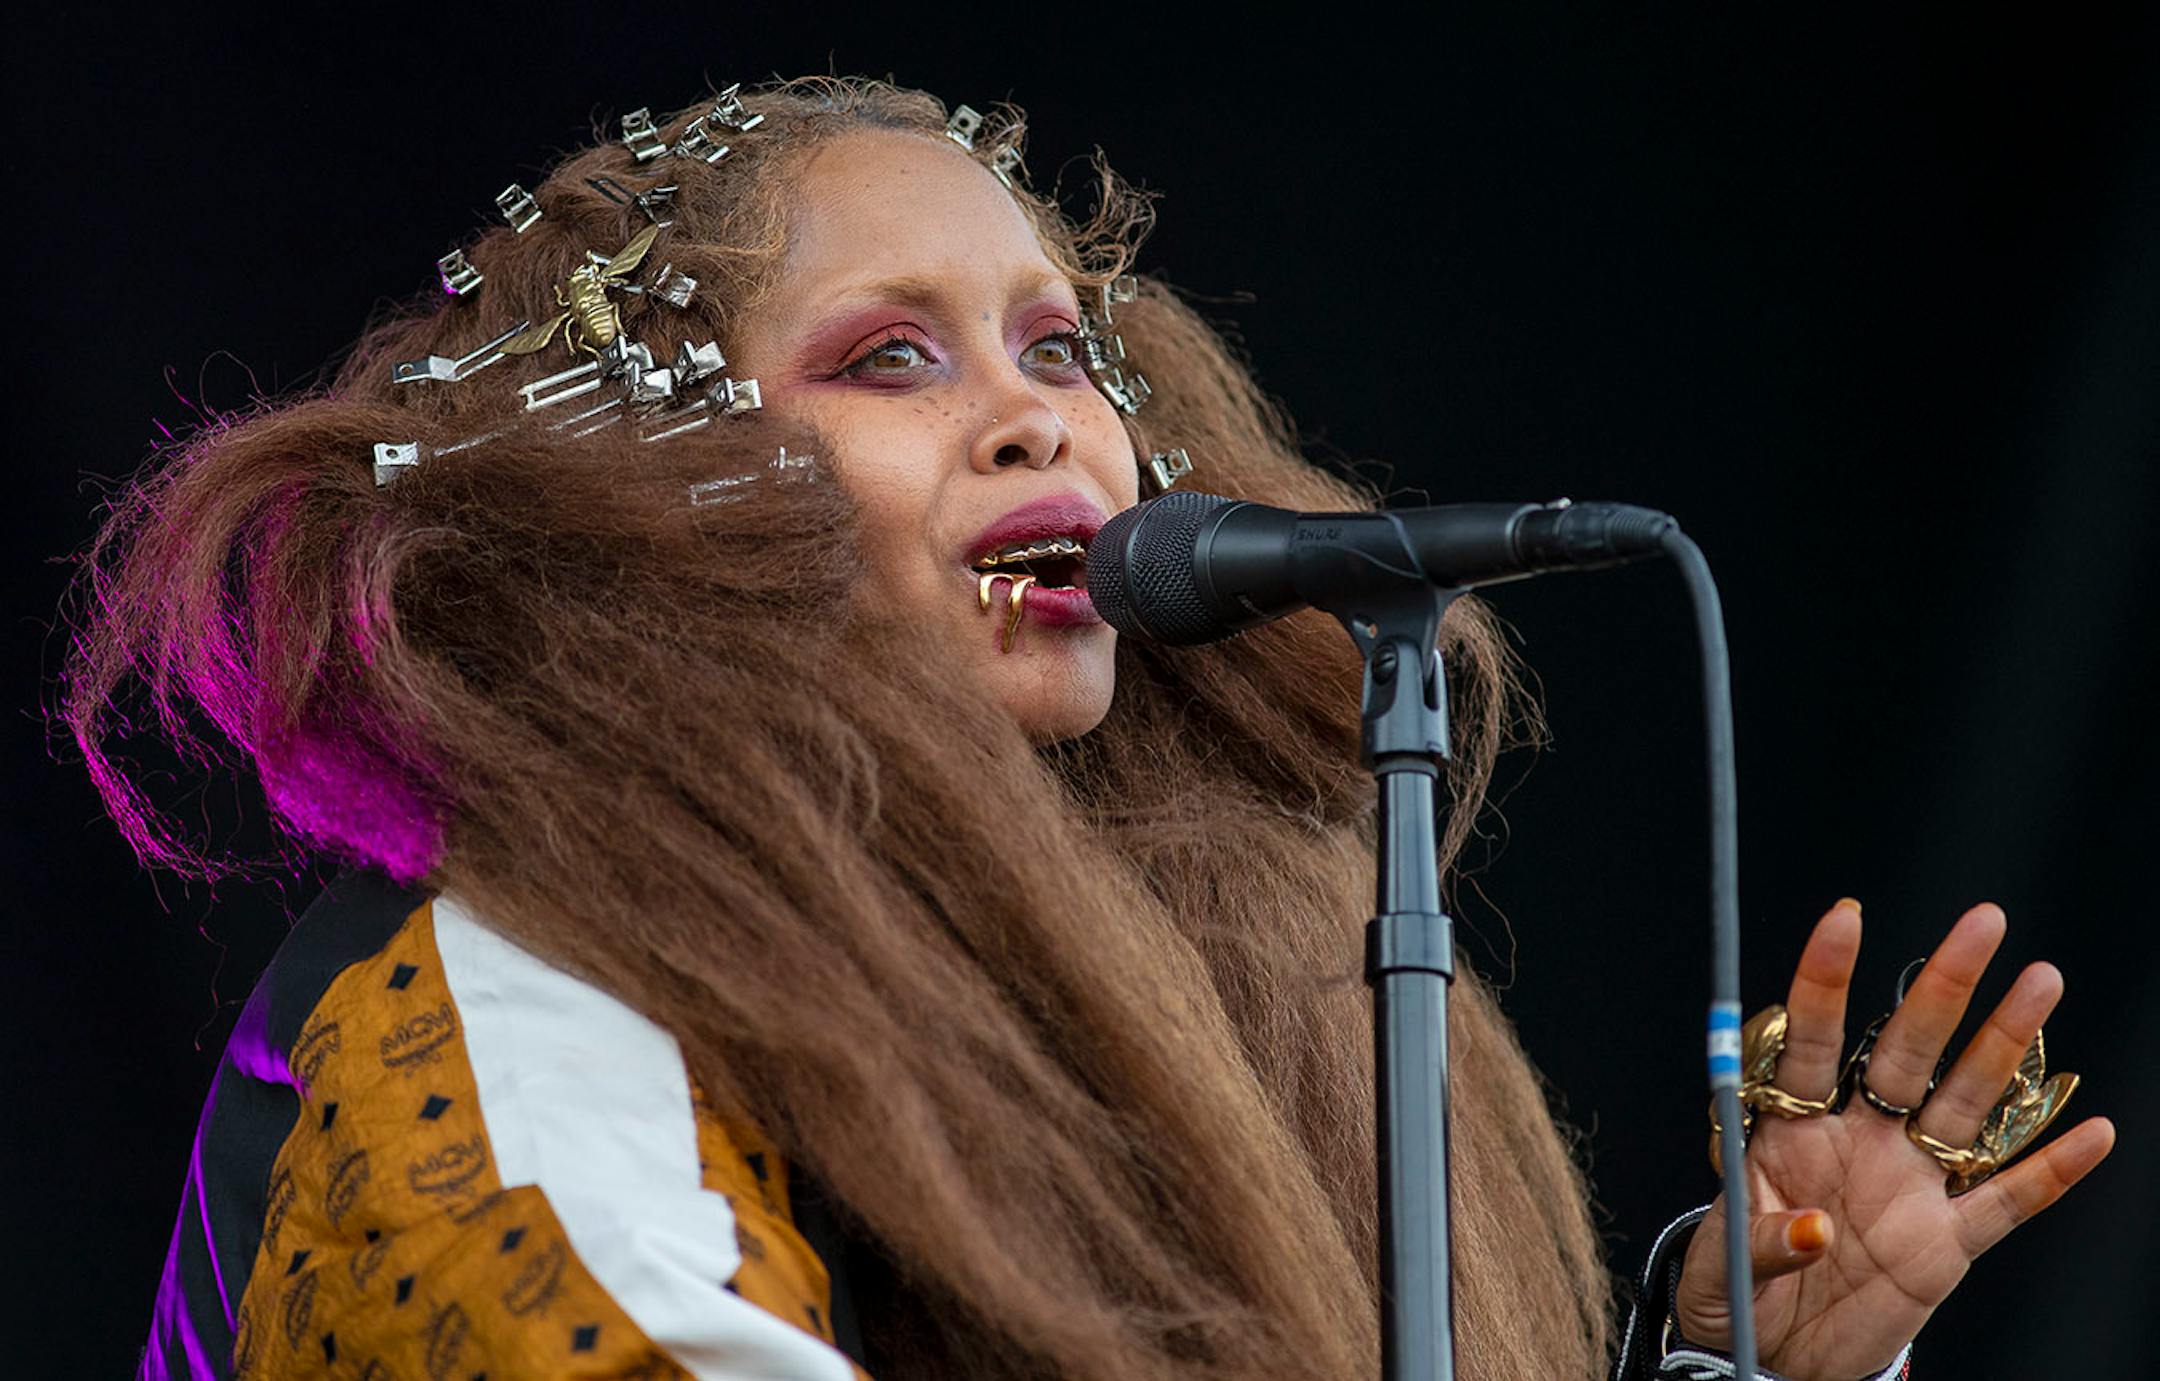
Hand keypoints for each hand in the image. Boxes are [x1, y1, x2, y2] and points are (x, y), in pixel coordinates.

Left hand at [1671, 900, 2115, 1379]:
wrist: (1772, 1356)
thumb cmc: (1733, 1290)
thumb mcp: (1719, 1264)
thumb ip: (1760, 1240)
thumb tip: (1812, 1230)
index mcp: (1790, 1129)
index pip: (1811, 1039)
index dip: (1827, 980)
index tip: (1847, 916)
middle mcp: (1858, 1141)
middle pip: (1906, 1051)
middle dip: (1942, 987)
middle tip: (1983, 921)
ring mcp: (1908, 1186)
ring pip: (1965, 1105)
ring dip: (2003, 1046)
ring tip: (2041, 980)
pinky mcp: (1946, 1244)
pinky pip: (2006, 1202)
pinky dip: (2050, 1170)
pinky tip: (2093, 1130)